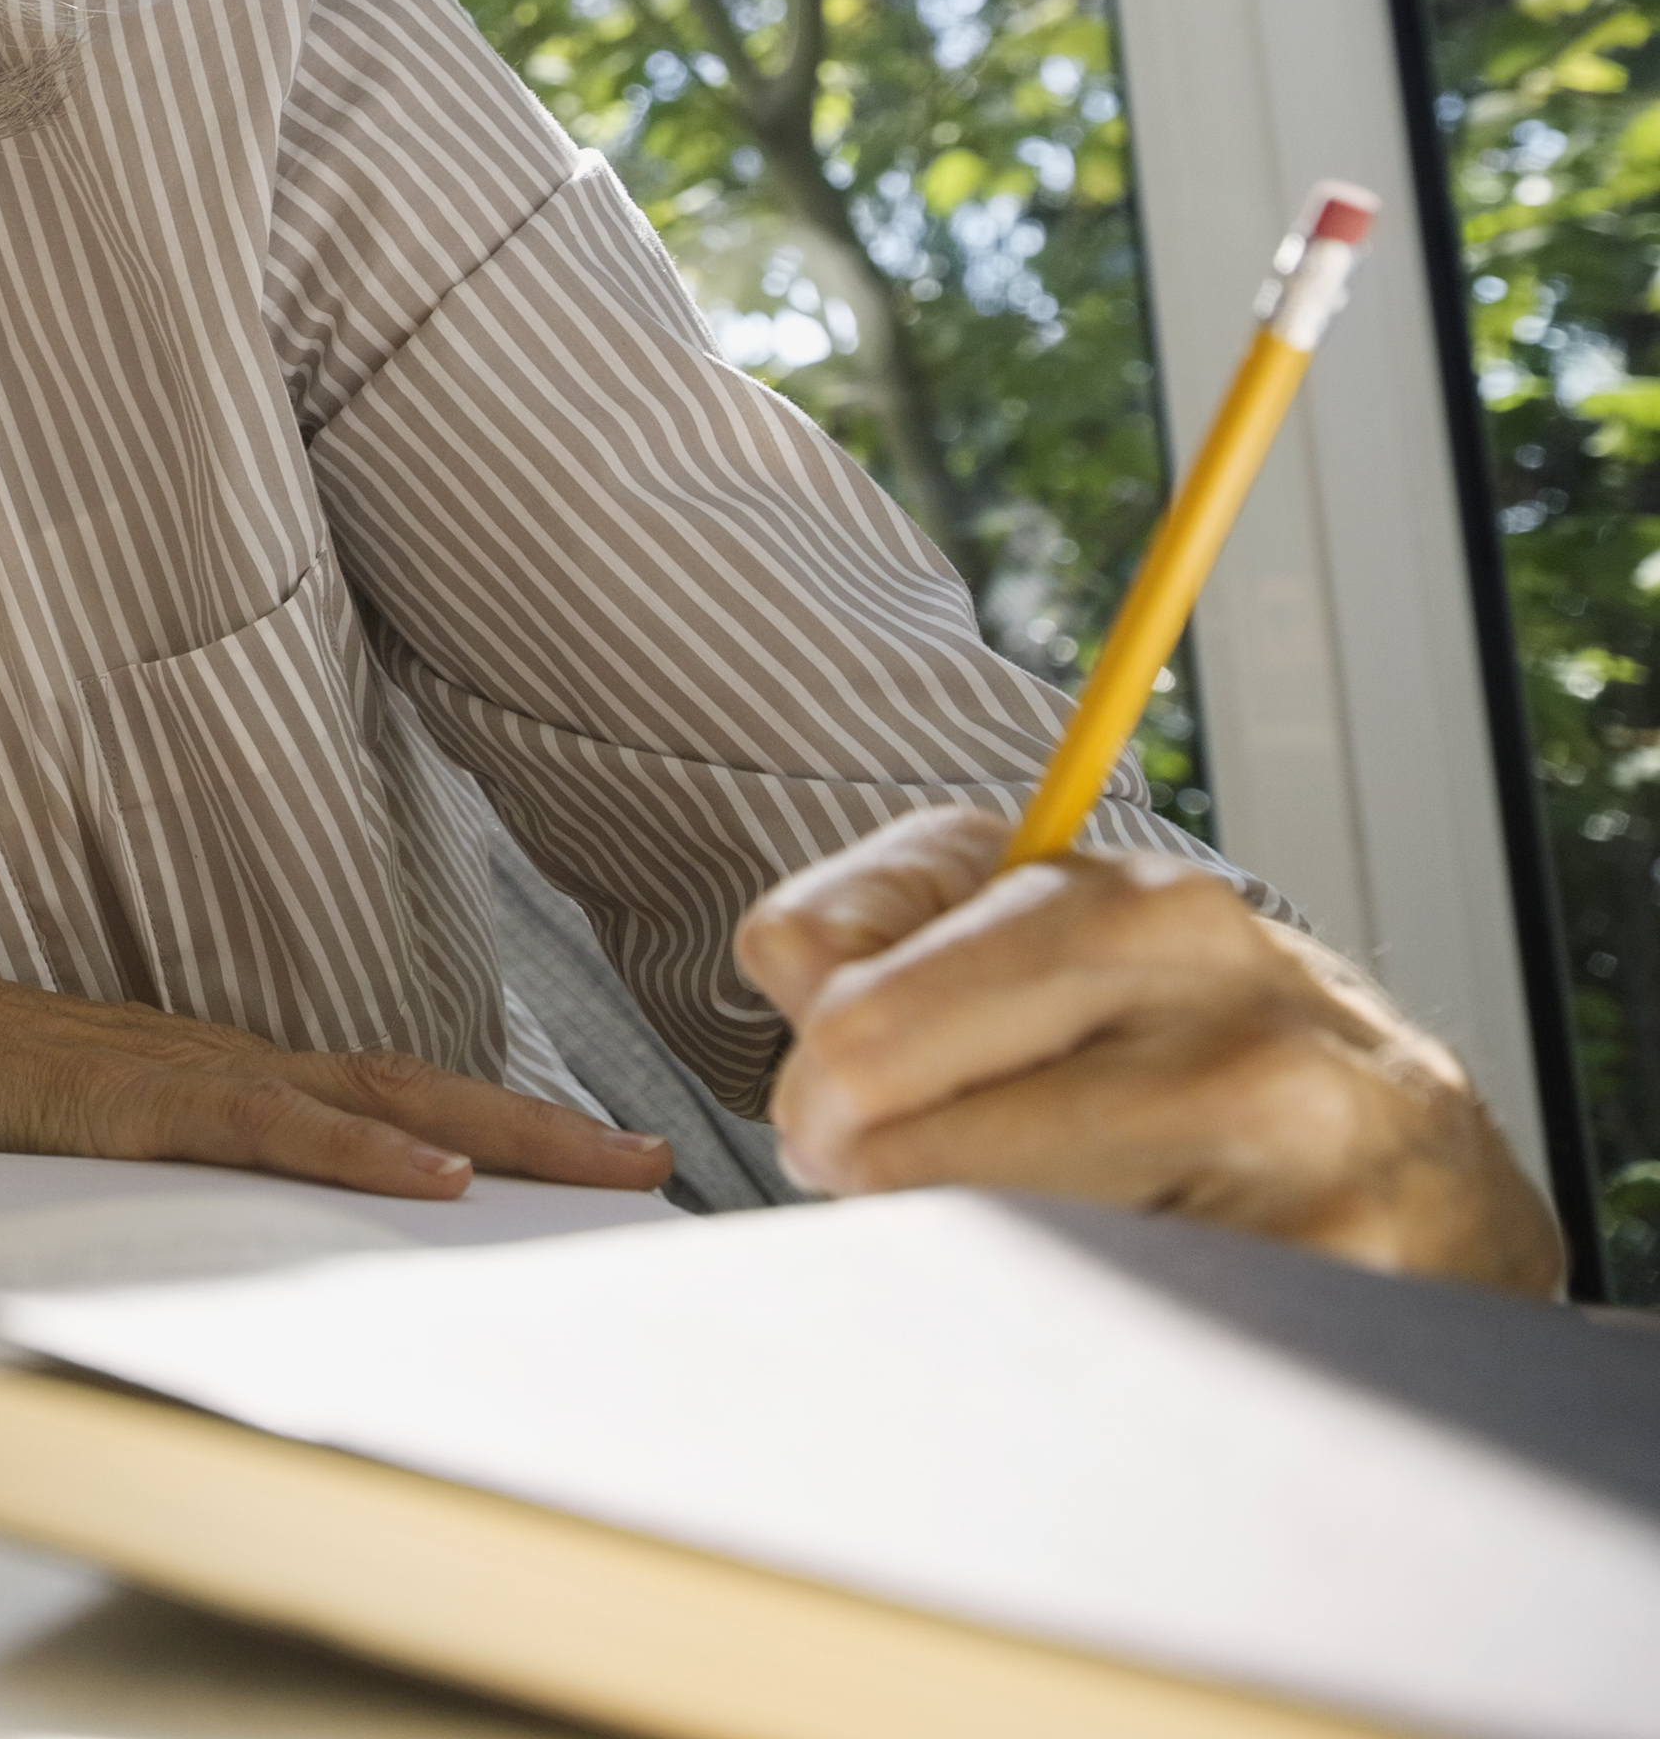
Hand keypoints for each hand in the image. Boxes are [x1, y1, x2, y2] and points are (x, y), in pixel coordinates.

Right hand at [0, 955, 670, 1204]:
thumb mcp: (68, 1141)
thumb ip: (155, 1167)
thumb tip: (236, 1235)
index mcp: (202, 1074)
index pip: (371, 1100)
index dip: (484, 1124)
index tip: (586, 1156)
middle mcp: (210, 1059)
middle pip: (403, 1090)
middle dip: (533, 1128)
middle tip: (648, 1160)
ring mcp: (169, 1071)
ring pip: (359, 1097)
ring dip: (484, 1132)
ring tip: (588, 1165)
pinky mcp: (119, 1097)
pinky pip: (255, 1124)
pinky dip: (348, 1150)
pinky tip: (422, 1175)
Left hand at [737, 809, 1560, 1290]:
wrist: (1446, 1189)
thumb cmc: (1216, 1054)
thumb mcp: (1072, 933)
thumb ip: (898, 917)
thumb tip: (793, 966)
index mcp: (1144, 909)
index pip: (860, 1004)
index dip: (814, 1072)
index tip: (837, 1103)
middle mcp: (1229, 1022)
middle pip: (891, 1119)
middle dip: (861, 1164)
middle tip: (892, 1183)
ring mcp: (1292, 1161)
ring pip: (978, 1234)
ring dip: (958, 1252)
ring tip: (1019, 1231)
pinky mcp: (1327, 1290)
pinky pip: (1084, 1330)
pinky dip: (1057, 1330)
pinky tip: (1112, 1297)